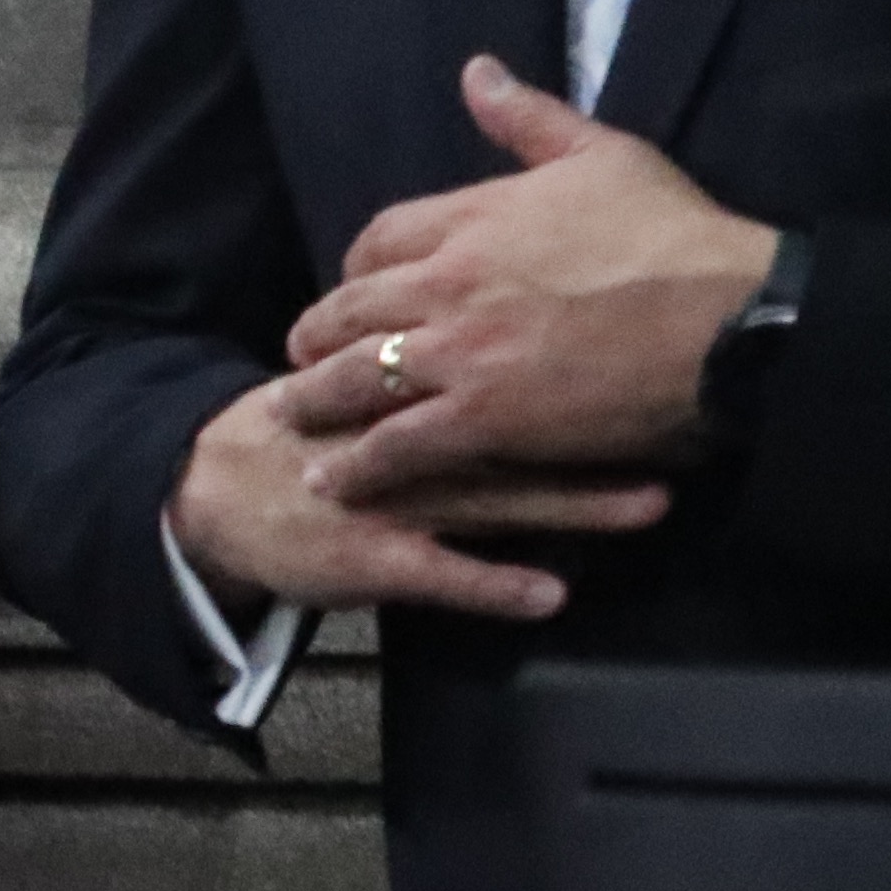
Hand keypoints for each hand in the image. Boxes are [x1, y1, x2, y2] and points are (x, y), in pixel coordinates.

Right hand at [167, 371, 661, 620]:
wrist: (207, 492)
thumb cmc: (301, 428)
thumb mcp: (356, 362)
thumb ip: (426, 337)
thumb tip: (522, 294)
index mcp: (402, 380)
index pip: (492, 353)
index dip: (571, 344)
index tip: (655, 337)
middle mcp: (406, 433)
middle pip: (514, 421)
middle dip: (599, 422)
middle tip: (683, 419)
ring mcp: (391, 498)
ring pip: (494, 498)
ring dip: (574, 504)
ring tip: (652, 506)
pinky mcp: (371, 558)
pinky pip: (442, 576)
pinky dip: (494, 587)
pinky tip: (549, 596)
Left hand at [273, 54, 778, 498]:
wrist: (734, 319)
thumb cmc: (679, 235)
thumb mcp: (604, 154)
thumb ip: (529, 119)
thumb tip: (476, 71)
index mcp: (472, 218)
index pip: (377, 239)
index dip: (355, 267)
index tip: (353, 288)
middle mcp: (448, 282)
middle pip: (349, 310)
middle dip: (317, 334)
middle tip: (300, 355)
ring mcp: (459, 353)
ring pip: (355, 377)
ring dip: (315, 398)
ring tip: (291, 415)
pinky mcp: (483, 417)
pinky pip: (396, 443)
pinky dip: (358, 463)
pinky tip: (332, 478)